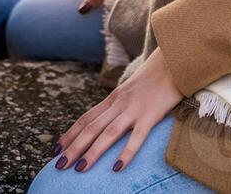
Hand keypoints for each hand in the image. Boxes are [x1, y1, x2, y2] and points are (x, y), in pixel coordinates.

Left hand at [53, 48, 182, 173]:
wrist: (173, 62)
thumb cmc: (154, 79)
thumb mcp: (131, 91)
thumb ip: (119, 105)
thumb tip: (108, 123)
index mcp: (112, 99)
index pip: (86, 118)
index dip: (70, 134)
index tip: (56, 149)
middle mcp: (118, 104)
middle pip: (91, 128)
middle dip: (73, 147)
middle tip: (59, 165)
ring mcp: (133, 109)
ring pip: (108, 133)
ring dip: (92, 152)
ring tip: (79, 168)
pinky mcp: (150, 115)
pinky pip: (136, 137)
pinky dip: (126, 153)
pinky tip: (116, 168)